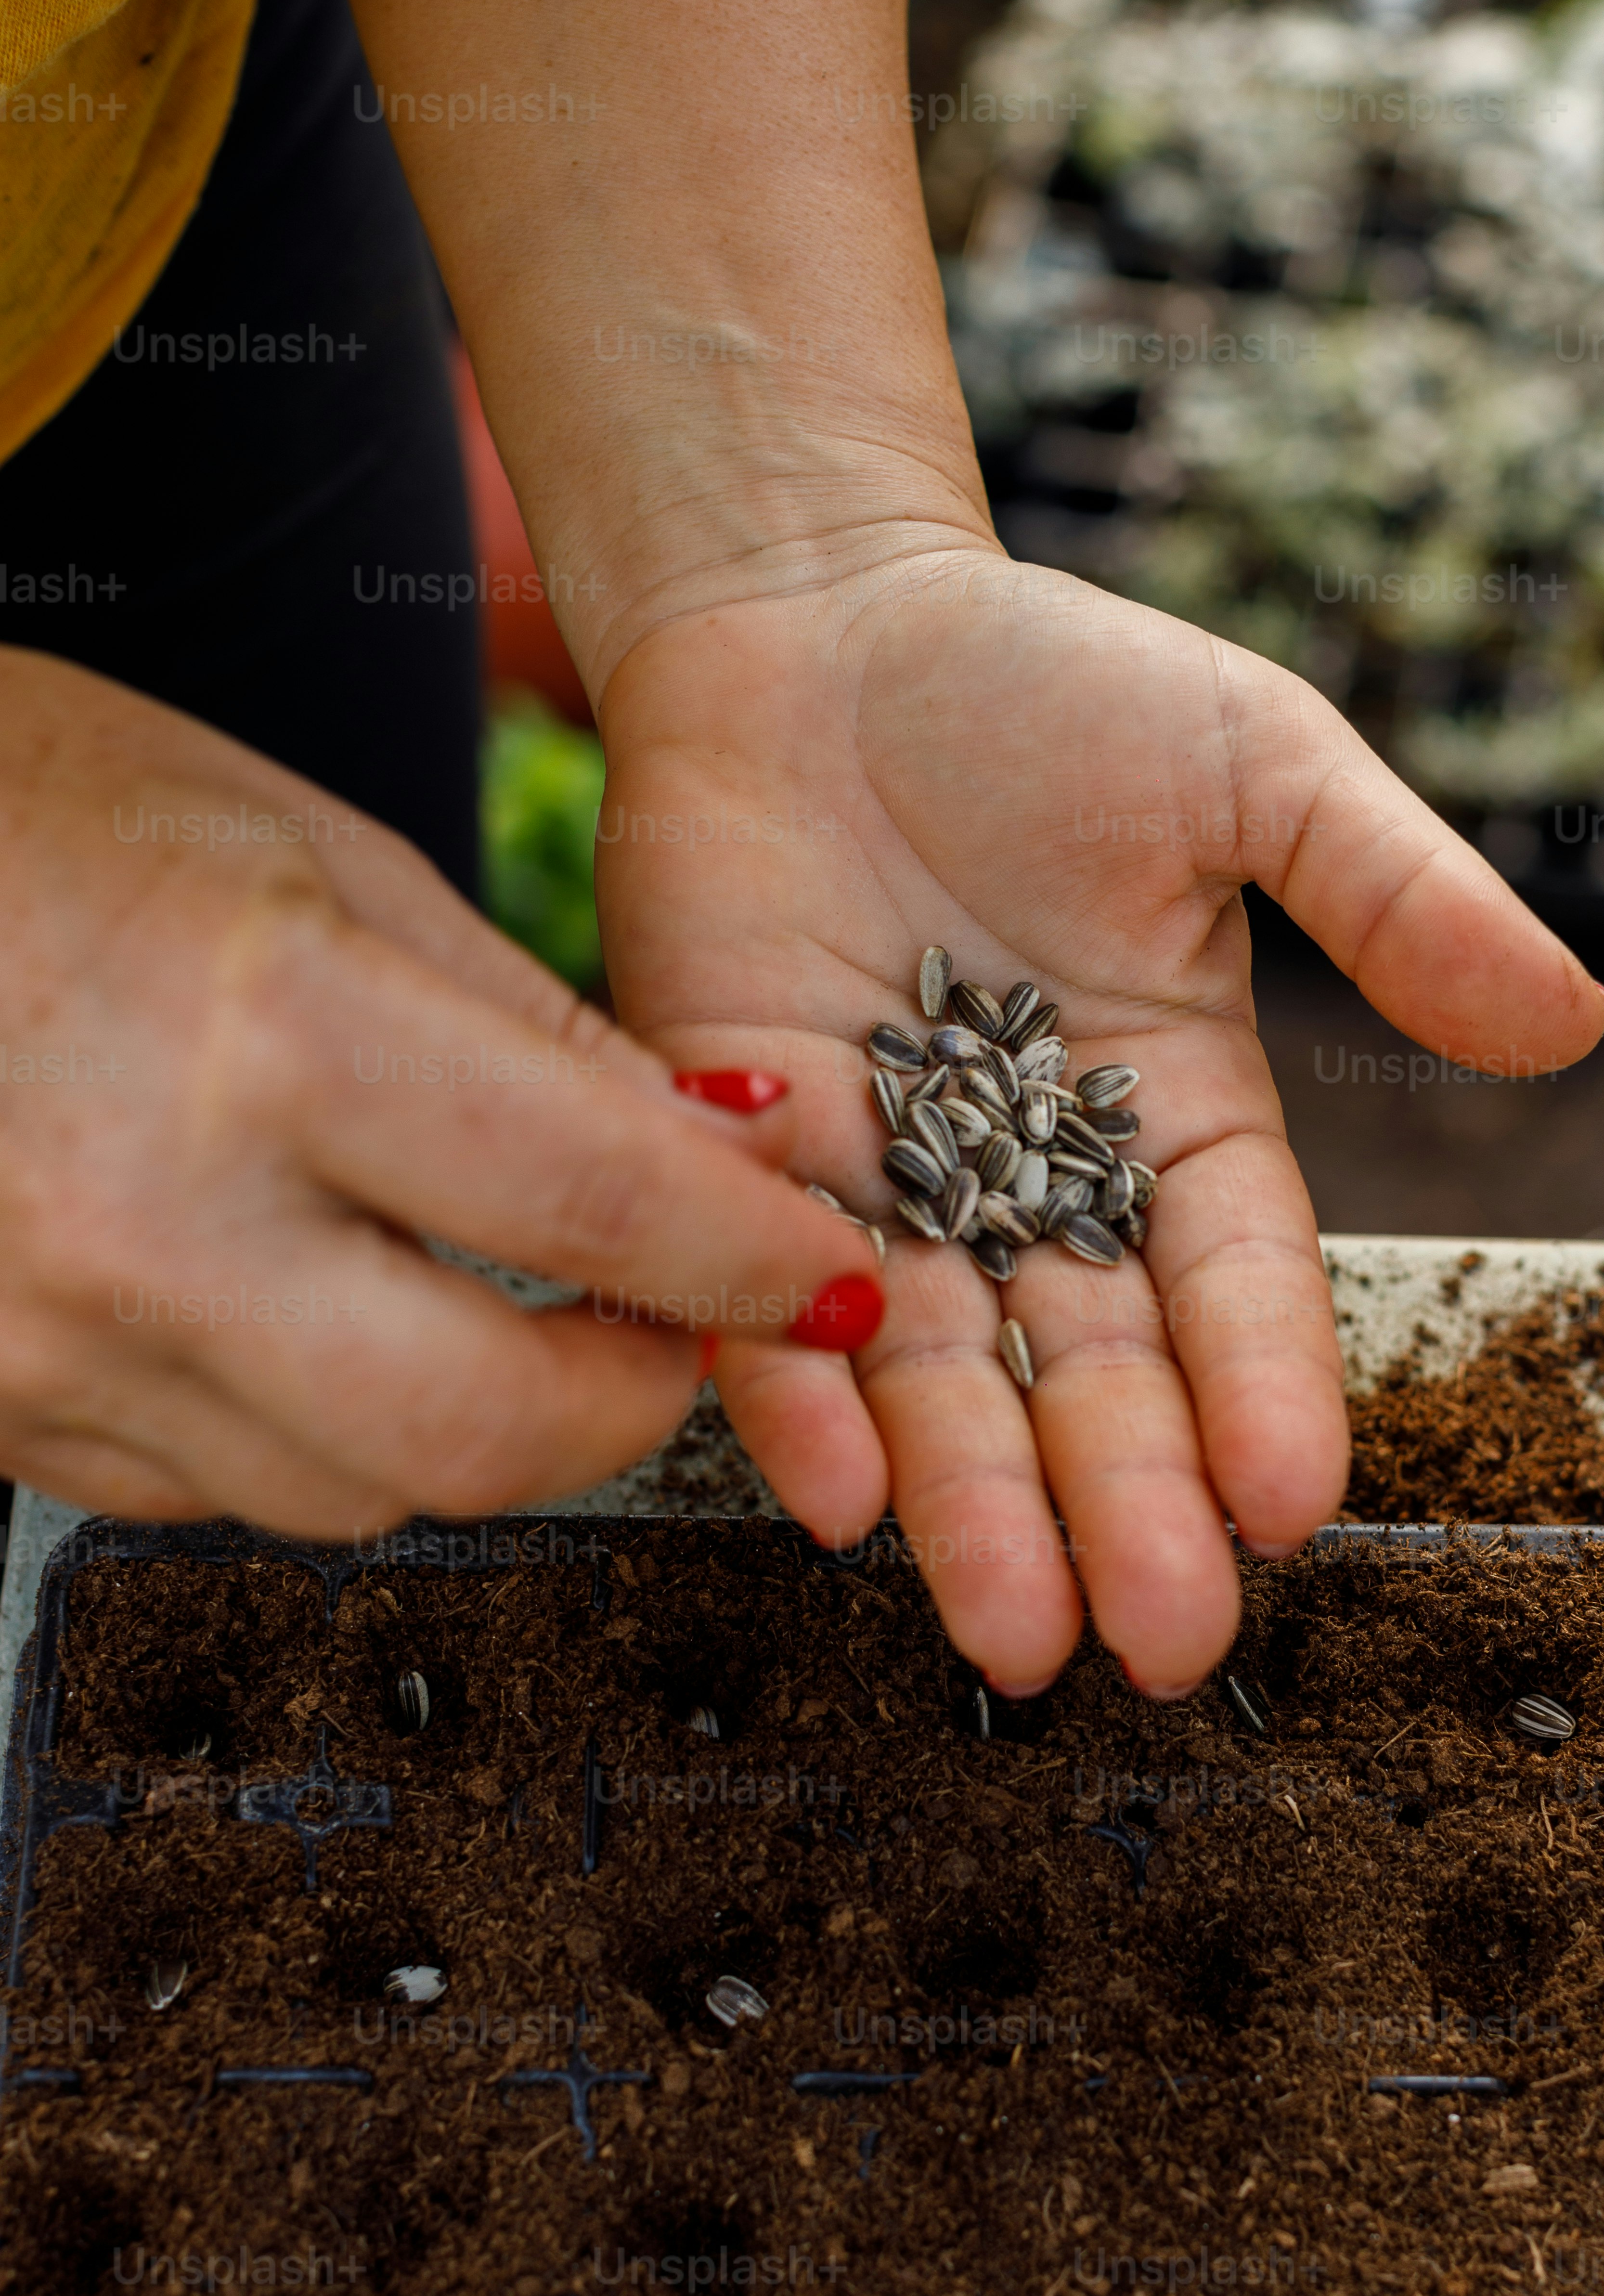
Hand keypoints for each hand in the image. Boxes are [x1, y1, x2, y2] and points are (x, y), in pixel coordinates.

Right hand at [0, 652, 875, 1530]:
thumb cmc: (25, 808)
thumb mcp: (309, 852)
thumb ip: (534, 1034)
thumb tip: (723, 1161)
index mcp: (259, 1032)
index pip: (597, 1210)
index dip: (753, 1265)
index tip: (832, 1277)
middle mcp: (151, 1224)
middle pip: (492, 1431)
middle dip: (635, 1401)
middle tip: (680, 1330)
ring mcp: (49, 1345)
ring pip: (359, 1487)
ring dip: (474, 1418)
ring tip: (497, 1301)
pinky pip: (216, 1485)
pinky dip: (313, 1420)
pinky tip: (317, 1313)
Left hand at [595, 545, 1603, 1695]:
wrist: (812, 611)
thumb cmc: (1045, 678)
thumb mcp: (1255, 766)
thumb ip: (1394, 900)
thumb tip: (1571, 1021)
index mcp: (1175, 1114)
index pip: (1237, 1282)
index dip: (1268, 1392)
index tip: (1298, 1506)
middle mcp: (1032, 1182)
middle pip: (1093, 1371)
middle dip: (1131, 1506)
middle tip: (1165, 1642)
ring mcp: (884, 1182)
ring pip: (938, 1377)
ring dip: (976, 1509)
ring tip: (1017, 1639)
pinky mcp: (737, 1153)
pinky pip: (760, 1299)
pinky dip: (792, 1394)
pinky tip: (837, 1496)